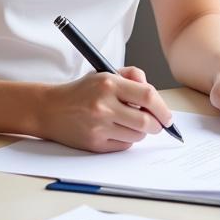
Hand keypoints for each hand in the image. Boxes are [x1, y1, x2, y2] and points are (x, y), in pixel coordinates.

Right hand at [37, 65, 173, 152]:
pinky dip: (127, 140)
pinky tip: (117, 131)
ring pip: (137, 135)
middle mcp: (104, 105)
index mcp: (109, 84)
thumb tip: (152, 91)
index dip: (163, 108)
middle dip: (157, 125)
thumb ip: (132, 76)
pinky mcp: (94, 144)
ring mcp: (99, 126)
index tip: (168, 116)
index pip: (148, 95)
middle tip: (157, 124)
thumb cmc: (82, 91)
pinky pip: (123, 145)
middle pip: (146, 121)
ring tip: (131, 123)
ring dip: (141, 132)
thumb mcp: (105, 73)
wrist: (50, 109)